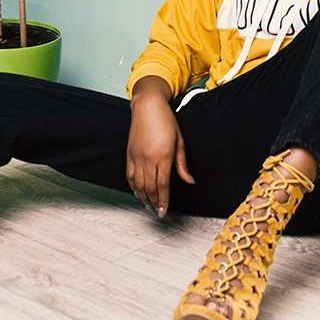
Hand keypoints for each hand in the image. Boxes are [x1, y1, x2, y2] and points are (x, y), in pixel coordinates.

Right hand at [126, 94, 194, 217]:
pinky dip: (134, 187)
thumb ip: (182, 164)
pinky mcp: (129, 154)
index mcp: (163, 156)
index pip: (163, 185)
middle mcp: (148, 158)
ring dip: (144, 197)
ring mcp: (137, 157)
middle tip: (158, 212)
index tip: (164, 211)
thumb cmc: (166, 121)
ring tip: (149, 206)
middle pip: (150, 188)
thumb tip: (189, 181)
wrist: (148, 107)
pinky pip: (130, 176)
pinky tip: (138, 193)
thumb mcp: (180, 142)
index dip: (163, 200)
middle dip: (154, 202)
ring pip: (139, 184)